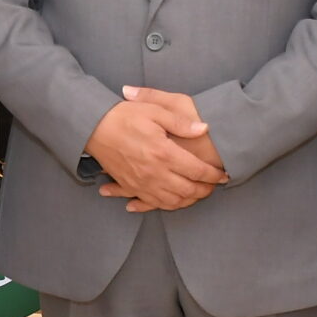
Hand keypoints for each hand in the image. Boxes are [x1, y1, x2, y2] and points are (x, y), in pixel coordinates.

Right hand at [87, 86, 225, 212]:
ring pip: (172, 202)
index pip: (197, 171)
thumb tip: (204, 128)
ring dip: (189, 201)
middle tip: (214, 186)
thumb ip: (181, 122)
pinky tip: (172, 202)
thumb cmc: (125, 115)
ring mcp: (141, 183)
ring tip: (198, 194)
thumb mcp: (155, 110)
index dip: (213, 175)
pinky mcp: (130, 186)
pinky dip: (165, 206)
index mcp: (164, 153)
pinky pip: (151, 204)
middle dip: (205, 190)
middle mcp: (154, 173)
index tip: (223, 174)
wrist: (93, 127)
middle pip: (188, 190)